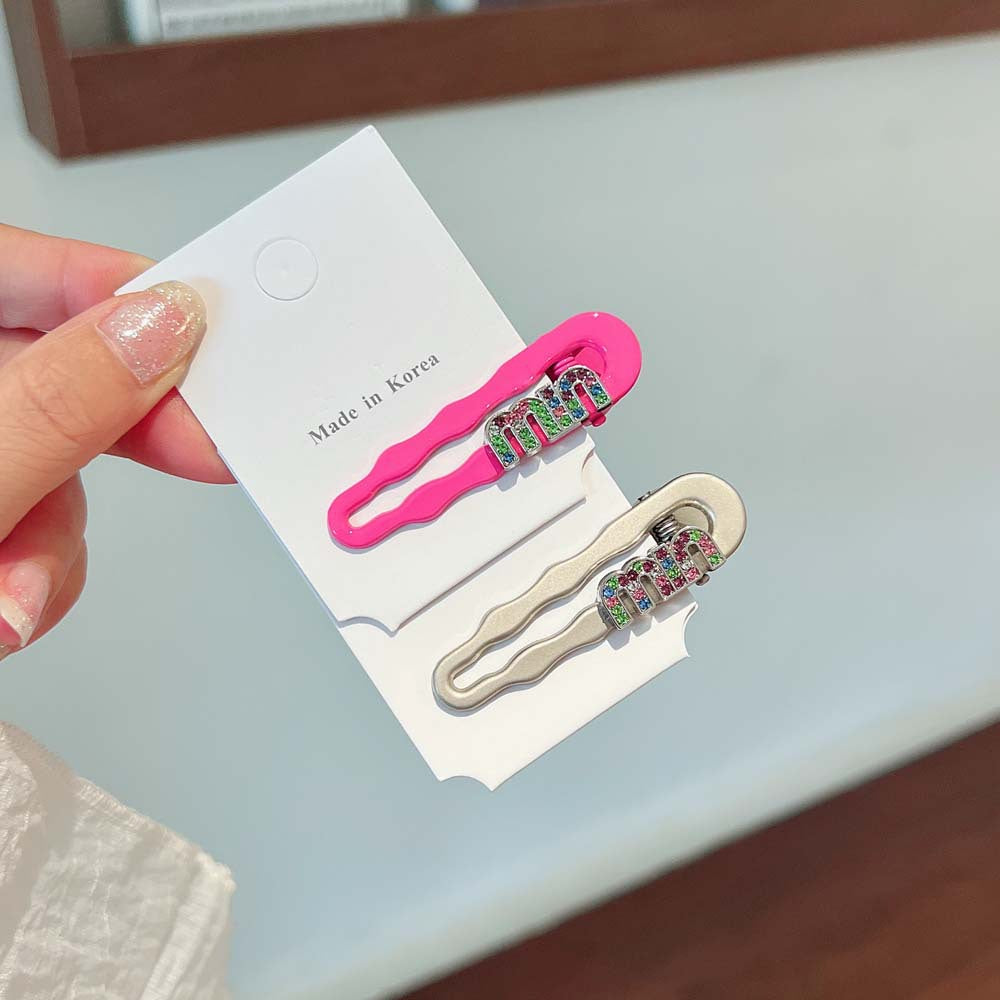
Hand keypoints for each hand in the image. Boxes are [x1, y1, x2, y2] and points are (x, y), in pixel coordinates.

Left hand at [0, 224, 231, 660]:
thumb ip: (50, 408)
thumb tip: (155, 331)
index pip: (3, 269)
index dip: (100, 284)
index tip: (190, 322)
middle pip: (42, 370)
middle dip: (103, 437)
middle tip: (196, 450)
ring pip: (47, 463)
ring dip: (50, 543)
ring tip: (10, 605)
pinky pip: (31, 525)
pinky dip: (33, 575)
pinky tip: (6, 612)